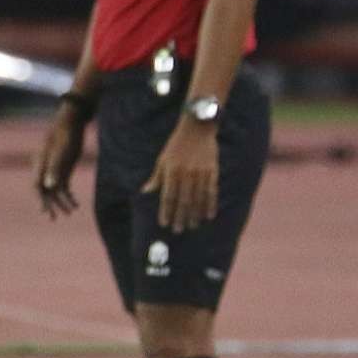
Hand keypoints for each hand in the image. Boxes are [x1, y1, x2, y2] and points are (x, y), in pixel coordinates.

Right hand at [33, 111, 87, 218]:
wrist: (72, 123)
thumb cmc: (66, 136)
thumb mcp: (62, 153)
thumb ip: (55, 170)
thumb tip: (50, 186)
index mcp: (40, 164)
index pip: (36, 185)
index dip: (39, 199)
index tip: (43, 211)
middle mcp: (45, 169)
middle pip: (44, 190)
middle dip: (48, 205)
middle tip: (51, 218)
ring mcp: (55, 169)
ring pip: (55, 190)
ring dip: (61, 202)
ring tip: (69, 213)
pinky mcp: (64, 169)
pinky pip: (64, 187)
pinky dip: (69, 196)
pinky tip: (76, 204)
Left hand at [142, 120, 218, 234]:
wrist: (197, 127)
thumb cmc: (176, 145)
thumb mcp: (162, 159)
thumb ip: (156, 178)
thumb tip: (145, 192)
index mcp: (171, 171)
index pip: (168, 196)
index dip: (166, 211)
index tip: (164, 224)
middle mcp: (186, 173)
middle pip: (183, 200)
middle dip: (180, 217)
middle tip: (178, 230)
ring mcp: (201, 172)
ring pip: (198, 198)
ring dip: (195, 214)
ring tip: (192, 226)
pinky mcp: (212, 170)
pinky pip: (212, 191)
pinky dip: (210, 205)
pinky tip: (209, 216)